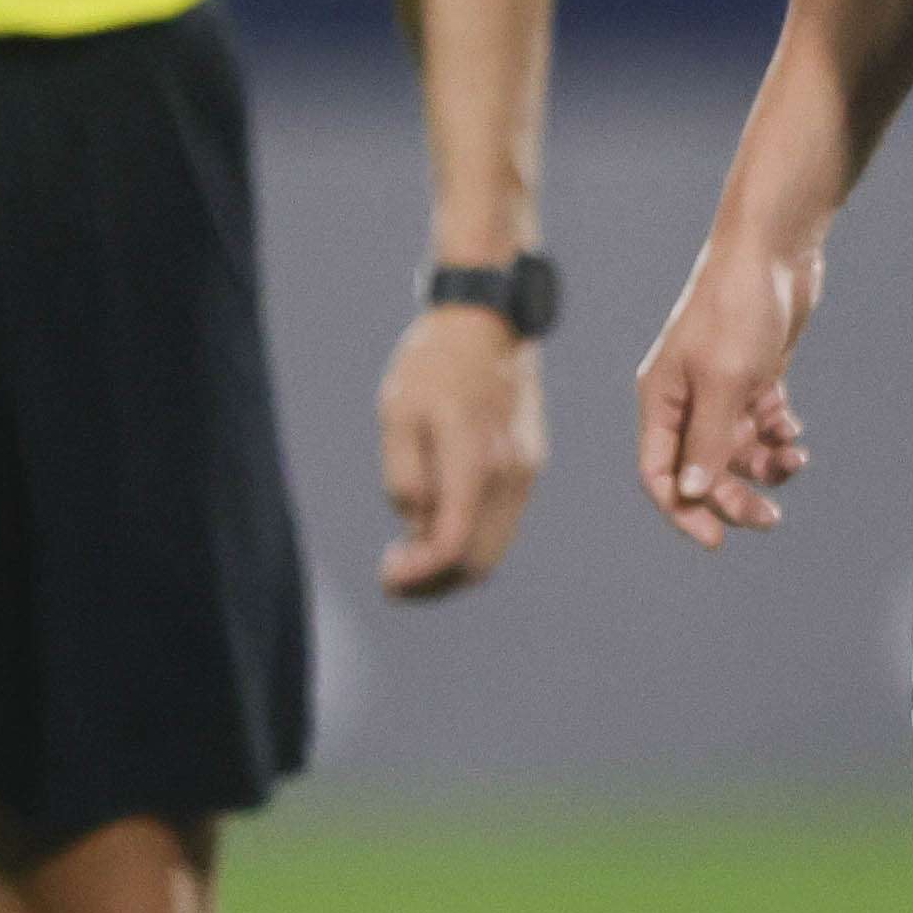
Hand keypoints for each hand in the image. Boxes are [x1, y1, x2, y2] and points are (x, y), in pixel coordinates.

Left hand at [376, 301, 546, 598]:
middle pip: (478, 561)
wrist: (486, 329)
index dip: (417, 574)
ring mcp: (524, 474)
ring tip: (404, 560)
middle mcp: (510, 474)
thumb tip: (415, 526)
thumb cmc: (431, 367)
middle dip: (432, 583)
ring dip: (449, 569)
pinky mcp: (526, 470)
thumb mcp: (397, 416)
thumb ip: (406, 476)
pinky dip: (467, 545)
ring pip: (493, 551)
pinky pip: (499, 528)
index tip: (386, 578)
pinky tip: (428, 534)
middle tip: (390, 576)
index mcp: (475, 459)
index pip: (453, 543)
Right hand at [633, 236, 822, 550]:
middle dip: (734, 496)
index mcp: (661, 401)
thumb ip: (709, 441)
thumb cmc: (738, 310)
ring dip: (764, 465)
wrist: (773, 250)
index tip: (717, 541)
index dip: (683, 511)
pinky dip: (777, 435)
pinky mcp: (752, 375)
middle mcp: (684, 400)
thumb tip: (692, 495)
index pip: (659, 473)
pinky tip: (793, 430)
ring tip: (794, 461)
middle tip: (771, 519)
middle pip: (701, 469)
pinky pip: (759, 424)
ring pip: (735, 449)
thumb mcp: (726, 381)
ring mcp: (719, 387)